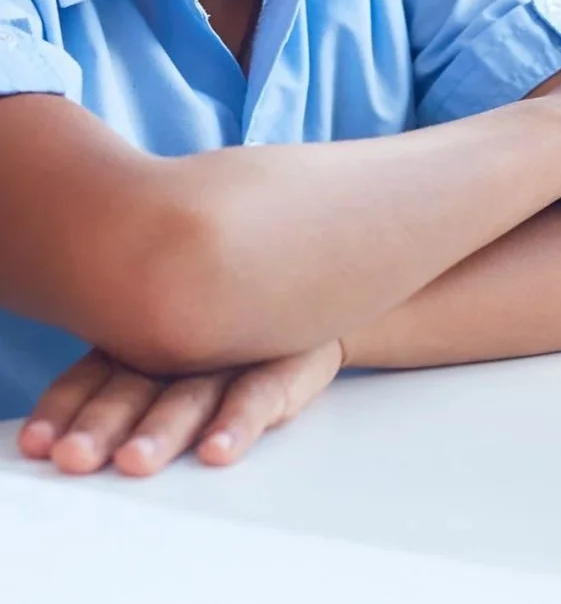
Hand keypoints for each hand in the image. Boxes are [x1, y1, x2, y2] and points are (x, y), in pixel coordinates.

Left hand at [17, 340, 343, 475]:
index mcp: (144, 336)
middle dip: (104, 424)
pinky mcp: (281, 364)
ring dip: (163, 430)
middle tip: (78, 457)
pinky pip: (257, 394)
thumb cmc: (227, 335)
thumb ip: (119, 380)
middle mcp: (184, 342)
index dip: (66, 407)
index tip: (43, 443)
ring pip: (190, 394)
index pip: (93, 374)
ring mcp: (233, 352)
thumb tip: (57, 440)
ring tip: (136, 463)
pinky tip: (217, 450)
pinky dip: (236, 424)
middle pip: (134, 385)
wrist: (313, 301)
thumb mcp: (169, 346)